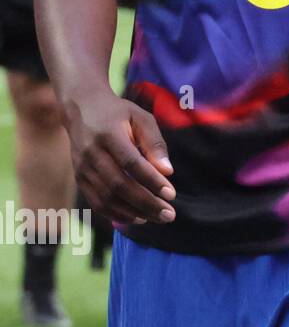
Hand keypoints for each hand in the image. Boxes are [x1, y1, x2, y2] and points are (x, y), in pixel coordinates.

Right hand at [64, 90, 175, 227]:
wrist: (80, 108)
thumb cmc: (118, 113)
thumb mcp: (141, 118)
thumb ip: (154, 143)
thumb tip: (168, 172)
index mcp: (108, 135)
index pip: (131, 163)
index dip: (151, 181)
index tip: (171, 194)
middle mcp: (91, 153)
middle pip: (119, 185)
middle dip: (146, 203)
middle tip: (168, 215)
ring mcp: (82, 168)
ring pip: (106, 197)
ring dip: (133, 212)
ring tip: (156, 218)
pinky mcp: (79, 178)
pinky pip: (95, 202)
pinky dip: (115, 214)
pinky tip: (136, 218)